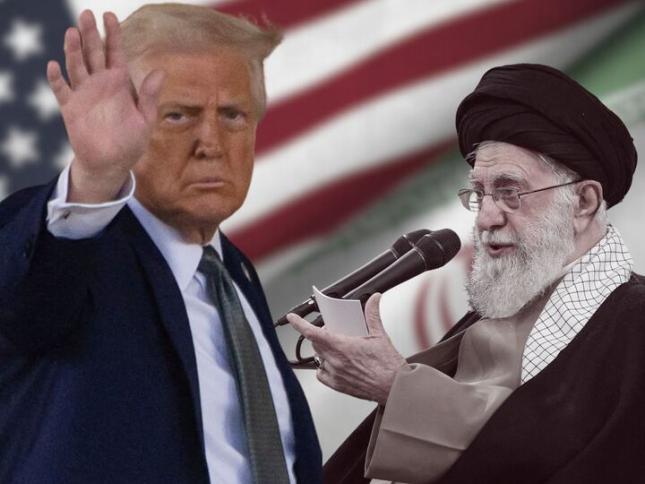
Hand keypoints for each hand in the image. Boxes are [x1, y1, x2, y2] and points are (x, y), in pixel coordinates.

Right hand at [47, 10, 164, 202]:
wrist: (112, 163)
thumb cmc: (131, 142)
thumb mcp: (145, 119)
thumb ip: (149, 96)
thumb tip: (161, 72)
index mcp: (120, 83)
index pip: (115, 53)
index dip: (112, 34)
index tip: (110, 16)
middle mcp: (100, 84)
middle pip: (93, 53)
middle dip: (90, 34)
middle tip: (87, 14)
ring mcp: (84, 94)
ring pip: (76, 66)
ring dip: (73, 50)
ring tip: (72, 32)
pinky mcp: (71, 108)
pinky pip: (61, 90)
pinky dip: (56, 79)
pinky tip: (53, 66)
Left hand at [288, 293, 405, 404]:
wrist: (394, 388)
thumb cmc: (388, 366)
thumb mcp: (380, 335)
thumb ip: (373, 314)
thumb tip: (374, 299)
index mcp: (343, 347)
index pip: (313, 333)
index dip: (299, 324)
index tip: (292, 318)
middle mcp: (336, 361)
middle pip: (316, 344)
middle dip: (321, 335)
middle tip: (334, 332)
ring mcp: (335, 375)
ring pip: (319, 358)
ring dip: (324, 350)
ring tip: (337, 347)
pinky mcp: (338, 386)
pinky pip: (322, 374)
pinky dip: (324, 367)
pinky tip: (335, 363)